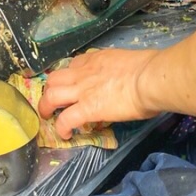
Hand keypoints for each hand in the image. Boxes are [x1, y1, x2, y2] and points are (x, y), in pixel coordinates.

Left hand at [38, 48, 161, 138]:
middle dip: (49, 91)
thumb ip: (119, 71)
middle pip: (54, 79)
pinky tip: (65, 135)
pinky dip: (61, 128)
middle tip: (53, 103)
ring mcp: (82, 91)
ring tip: (49, 118)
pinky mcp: (86, 109)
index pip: (73, 65)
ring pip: (51, 95)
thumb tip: (126, 81)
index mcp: (96, 60)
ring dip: (46, 107)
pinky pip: (65, 119)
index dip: (69, 76)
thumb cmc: (149, 70)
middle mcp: (84, 73)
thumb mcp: (129, 63)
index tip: (73, 85)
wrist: (149, 78)